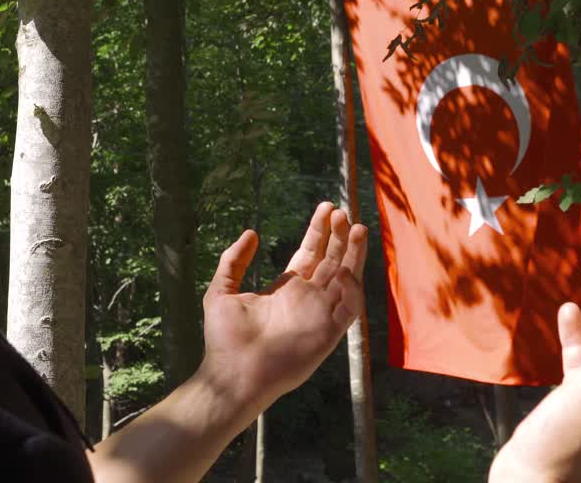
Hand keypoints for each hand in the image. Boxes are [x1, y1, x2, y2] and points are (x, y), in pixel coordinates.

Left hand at [197, 202, 367, 409]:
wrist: (232, 373)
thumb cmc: (224, 338)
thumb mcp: (222, 290)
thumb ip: (234, 261)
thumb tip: (251, 233)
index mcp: (287, 289)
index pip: (311, 254)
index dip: (320, 231)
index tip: (327, 207)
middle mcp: (307, 300)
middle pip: (332, 261)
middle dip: (340, 237)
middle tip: (343, 211)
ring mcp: (320, 315)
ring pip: (346, 280)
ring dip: (354, 255)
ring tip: (358, 228)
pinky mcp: (328, 334)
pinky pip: (349, 309)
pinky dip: (352, 290)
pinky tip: (346, 271)